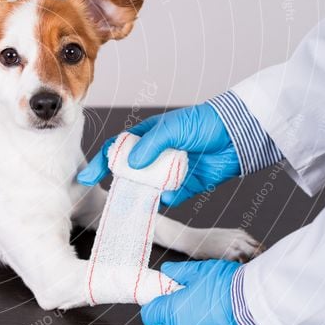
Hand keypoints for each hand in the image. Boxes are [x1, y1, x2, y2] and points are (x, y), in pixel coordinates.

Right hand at [76, 103, 239, 206]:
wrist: (237, 134)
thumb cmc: (202, 123)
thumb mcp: (171, 128)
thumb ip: (150, 145)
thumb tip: (133, 164)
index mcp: (146, 138)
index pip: (117, 150)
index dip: (101, 163)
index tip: (87, 178)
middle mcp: (154, 156)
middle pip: (130, 173)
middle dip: (122, 185)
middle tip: (114, 196)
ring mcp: (169, 171)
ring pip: (148, 188)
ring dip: (144, 194)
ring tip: (137, 201)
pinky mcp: (186, 185)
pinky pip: (171, 196)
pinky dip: (168, 197)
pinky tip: (169, 194)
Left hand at [141, 260, 264, 324]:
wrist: (261, 307)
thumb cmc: (230, 288)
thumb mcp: (200, 270)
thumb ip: (179, 272)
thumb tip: (168, 270)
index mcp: (174, 313)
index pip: (150, 315)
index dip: (156, 306)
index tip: (164, 300)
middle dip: (183, 313)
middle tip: (200, 299)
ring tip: (221, 311)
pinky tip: (231, 324)